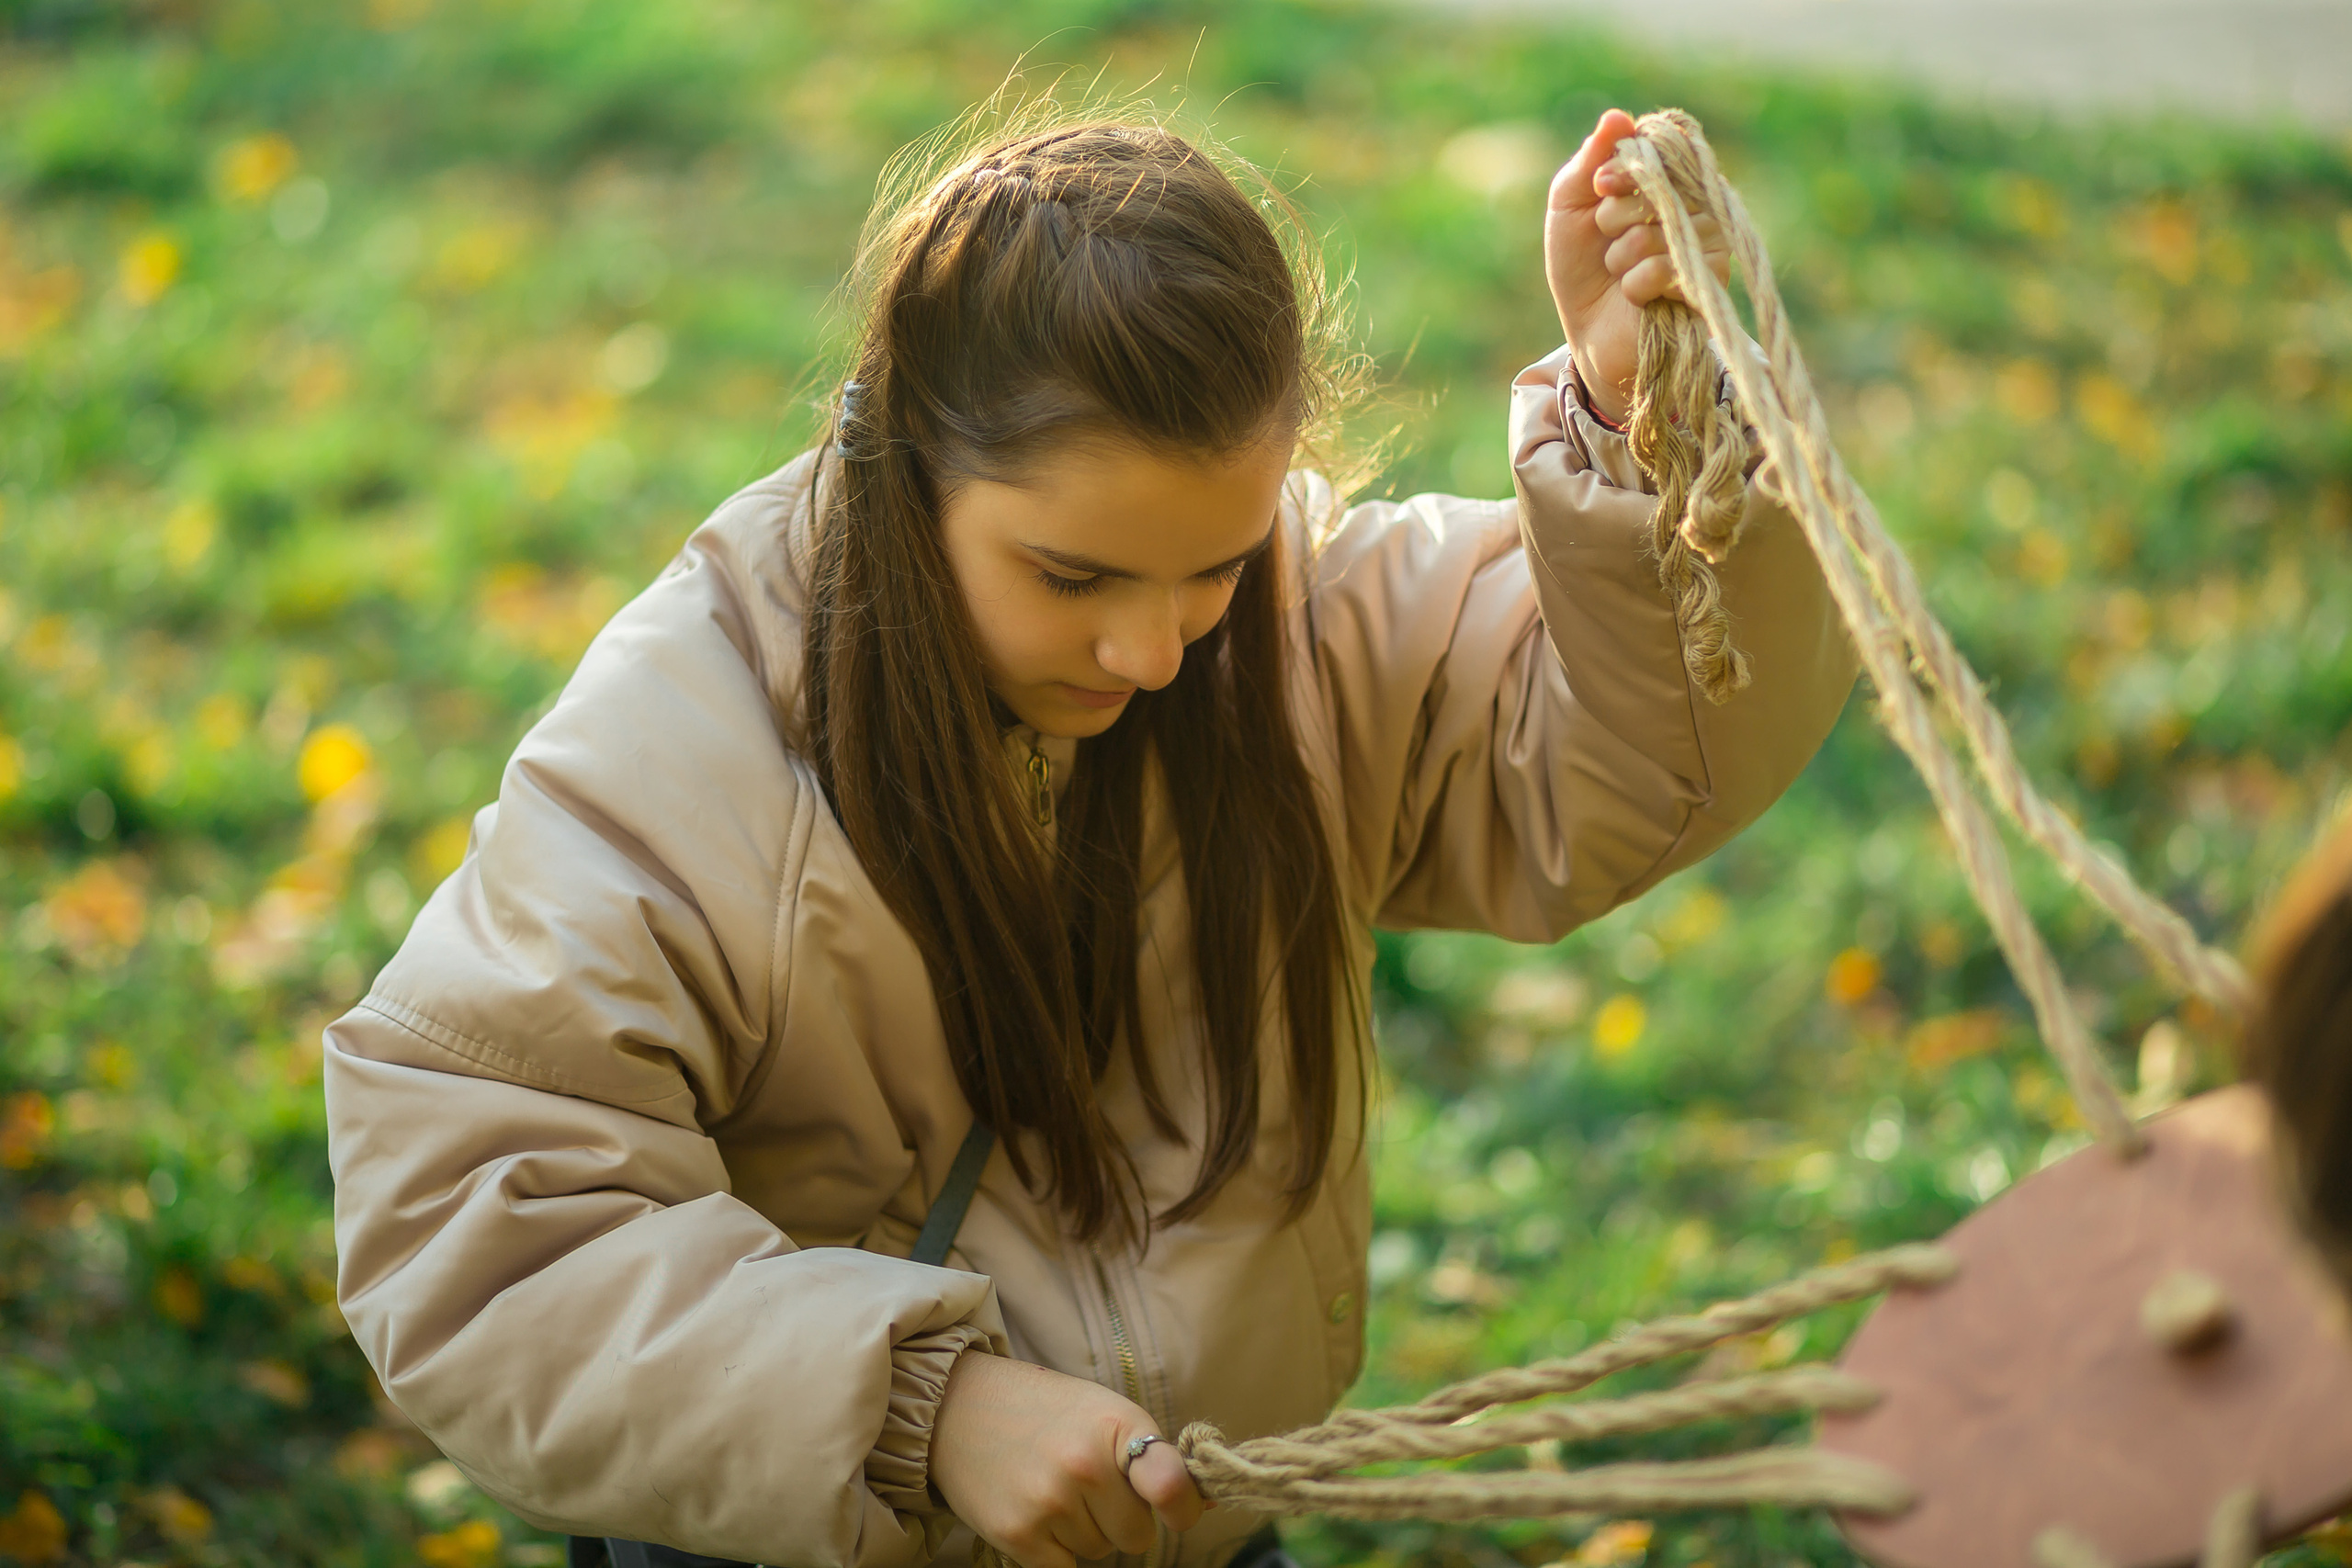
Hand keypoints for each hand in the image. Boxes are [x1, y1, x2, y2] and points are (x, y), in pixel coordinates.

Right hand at [929, 1352, 1207, 1567]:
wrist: (958, 1406)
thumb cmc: (1044, 1410)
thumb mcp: (1104, 1413)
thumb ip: (1150, 1457)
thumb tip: (1201, 1505)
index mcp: (1116, 1425)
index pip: (1171, 1485)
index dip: (1183, 1508)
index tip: (1181, 1513)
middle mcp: (1085, 1465)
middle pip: (1136, 1535)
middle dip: (1120, 1519)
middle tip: (1089, 1487)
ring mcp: (1050, 1502)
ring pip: (1099, 1551)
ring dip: (1084, 1532)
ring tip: (1052, 1488)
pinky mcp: (1018, 1534)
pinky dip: (1056, 1550)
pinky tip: (1036, 1512)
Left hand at [1544, 108, 1732, 424]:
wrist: (1588, 332)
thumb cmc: (1581, 265)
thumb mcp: (1570, 207)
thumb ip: (1589, 161)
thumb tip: (1618, 117)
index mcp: (1665, 179)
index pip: (1664, 147)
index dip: (1628, 165)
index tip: (1598, 186)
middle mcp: (1695, 204)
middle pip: (1661, 186)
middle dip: (1616, 216)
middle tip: (1608, 239)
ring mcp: (1707, 242)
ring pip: (1660, 230)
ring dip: (1623, 255)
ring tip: (1619, 272)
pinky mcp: (1709, 282)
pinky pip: (1666, 268)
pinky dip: (1636, 283)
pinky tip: (1635, 296)